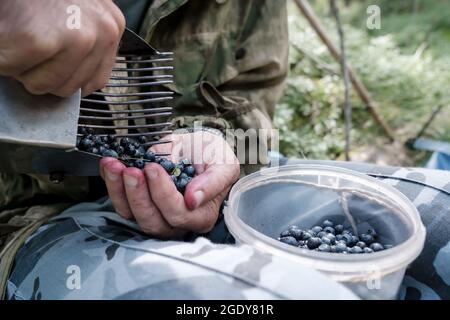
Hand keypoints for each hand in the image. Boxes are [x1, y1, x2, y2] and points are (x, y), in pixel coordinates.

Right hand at [0, 0, 124, 96]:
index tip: (50, 60)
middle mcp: (101, 32)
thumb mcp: (81, 11)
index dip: (66, 78)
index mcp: (111, 27)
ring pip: (44, 85)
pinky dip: (5, 59)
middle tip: (31, 41)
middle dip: (42, 71)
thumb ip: (89, 43)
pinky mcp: (39, 39)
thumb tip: (81, 84)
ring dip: (24, 67)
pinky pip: (15, 72)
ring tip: (21, 35)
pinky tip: (9, 33)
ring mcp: (74, 37)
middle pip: (68, 87)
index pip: (95, 81)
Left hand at [99, 132, 239, 236]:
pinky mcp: (138, 208)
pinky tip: (110, 165)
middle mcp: (177, 223)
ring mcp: (155, 217)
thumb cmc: (213, 157)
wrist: (198, 149)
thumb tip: (193, 199)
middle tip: (131, 169)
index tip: (153, 167)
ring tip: (114, 165)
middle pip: (152, 220)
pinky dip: (112, 185)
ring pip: (132, 215)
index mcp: (201, 215)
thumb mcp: (223, 163)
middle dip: (138, 195)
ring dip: (119, 190)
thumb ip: (213, 181)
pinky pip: (121, 204)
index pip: (178, 213)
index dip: (163, 193)